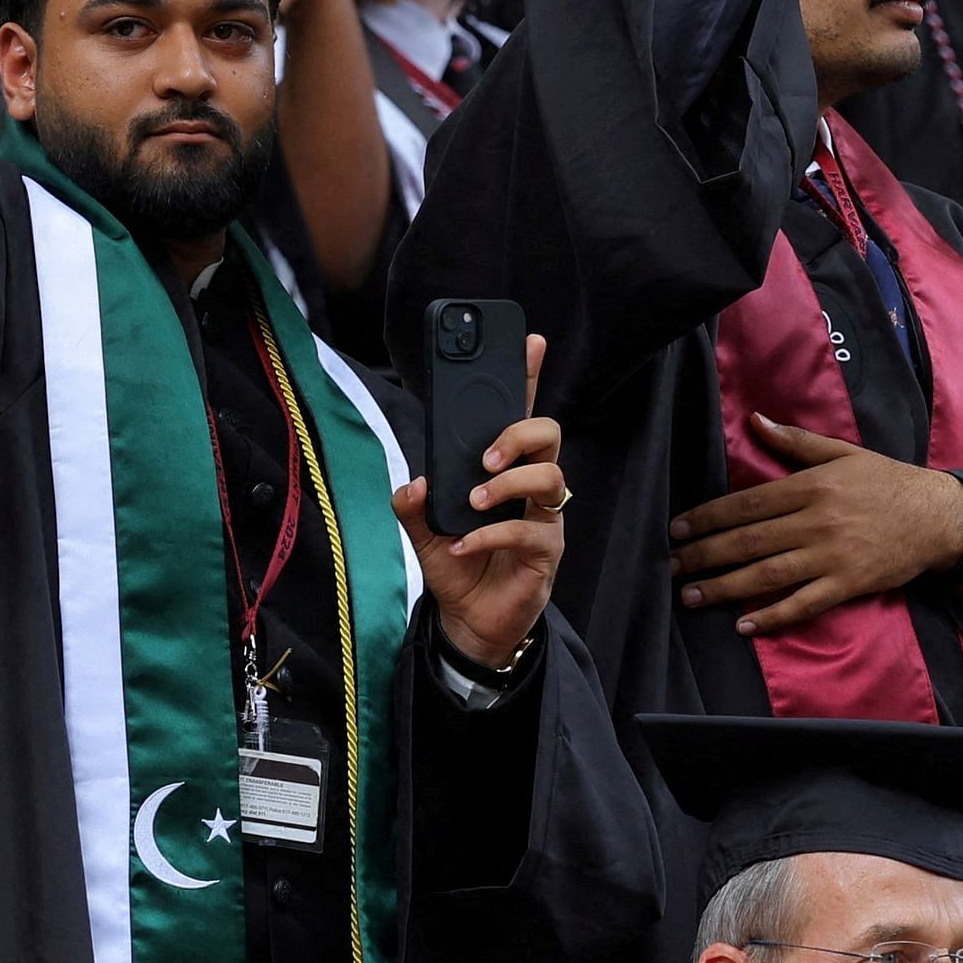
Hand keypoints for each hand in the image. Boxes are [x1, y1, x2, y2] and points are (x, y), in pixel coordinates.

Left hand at [394, 334, 565, 672]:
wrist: (469, 621)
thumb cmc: (456, 564)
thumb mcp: (421, 531)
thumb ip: (412, 503)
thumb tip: (415, 483)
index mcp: (502, 469)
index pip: (518, 415)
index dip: (528, 377)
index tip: (531, 341)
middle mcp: (529, 487)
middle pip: (549, 435)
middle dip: (519, 433)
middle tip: (485, 456)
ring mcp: (543, 518)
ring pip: (550, 478)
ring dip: (508, 484)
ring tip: (474, 501)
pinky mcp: (546, 553)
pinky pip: (528, 533)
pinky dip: (489, 536)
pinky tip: (461, 547)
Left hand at [670, 414, 962, 634]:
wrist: (939, 517)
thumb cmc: (887, 482)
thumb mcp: (843, 453)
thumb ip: (796, 442)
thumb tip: (755, 420)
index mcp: (812, 486)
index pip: (747, 504)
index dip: (708, 518)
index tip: (678, 530)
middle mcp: (817, 521)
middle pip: (749, 541)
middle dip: (705, 555)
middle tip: (672, 566)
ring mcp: (832, 556)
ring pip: (768, 574)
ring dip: (725, 588)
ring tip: (692, 596)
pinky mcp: (849, 584)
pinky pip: (804, 604)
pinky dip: (772, 616)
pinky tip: (744, 625)